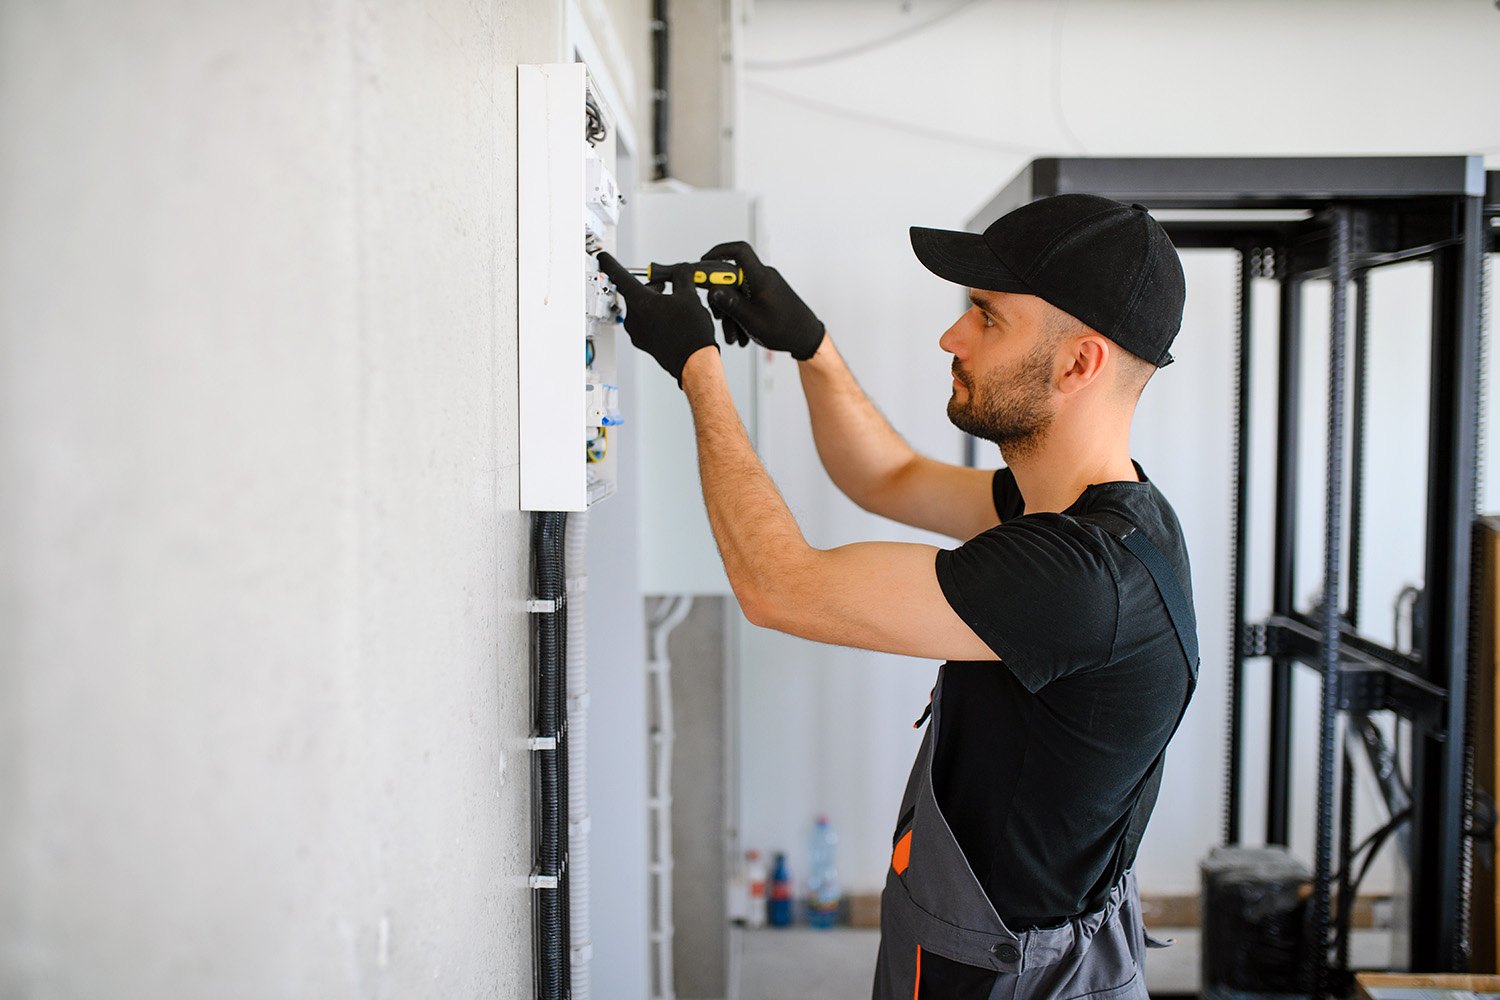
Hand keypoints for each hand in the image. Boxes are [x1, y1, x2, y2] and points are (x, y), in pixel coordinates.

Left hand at [597, 252, 717, 384]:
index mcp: (639, 301)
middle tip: (668, 287)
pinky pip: (645, 323)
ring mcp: (637, 332)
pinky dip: (655, 317)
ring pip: (641, 308)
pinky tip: (672, 320)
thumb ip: (682, 276)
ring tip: (675, 307)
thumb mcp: (689, 295)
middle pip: (635, 292)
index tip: (603, 258)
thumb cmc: (689, 333)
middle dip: (651, 287)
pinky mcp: (643, 342)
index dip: (610, 263)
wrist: (694, 361)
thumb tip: (681, 270)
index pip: (619, 275)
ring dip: (654, 303)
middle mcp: (633, 317)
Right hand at [701, 242, 824, 360]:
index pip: (739, 250)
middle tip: (719, 317)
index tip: (704, 262)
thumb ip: (731, 303)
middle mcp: (763, 277)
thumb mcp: (752, 320)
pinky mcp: (766, 295)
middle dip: (722, 299)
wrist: (806, 338)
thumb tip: (713, 290)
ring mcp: (765, 287)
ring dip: (732, 315)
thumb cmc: (786, 329)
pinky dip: (741, 316)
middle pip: (732, 279)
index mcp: (761, 277)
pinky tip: (743, 334)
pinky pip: (747, 300)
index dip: (719, 251)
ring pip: (738, 294)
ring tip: (735, 336)